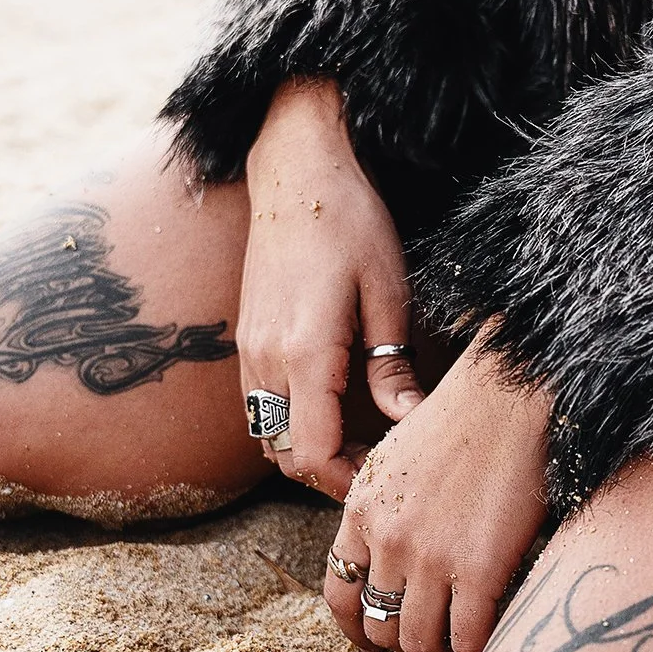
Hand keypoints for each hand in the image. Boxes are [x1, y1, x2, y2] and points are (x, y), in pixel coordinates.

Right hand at [238, 78, 422, 498]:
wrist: (297, 170)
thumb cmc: (351, 223)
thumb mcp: (388, 292)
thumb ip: (391, 364)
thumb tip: (406, 420)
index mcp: (304, 352)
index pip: (311, 454)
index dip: (347, 480)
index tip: (385, 475)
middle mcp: (264, 359)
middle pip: (284, 456)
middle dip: (329, 474)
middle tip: (378, 464)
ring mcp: (247, 350)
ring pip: (266, 436)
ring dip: (307, 450)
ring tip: (359, 441)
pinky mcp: (246, 339)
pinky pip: (259, 407)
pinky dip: (289, 424)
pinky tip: (331, 409)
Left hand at [324, 333, 551, 651]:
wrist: (511, 393)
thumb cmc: (465, 415)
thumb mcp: (397, 460)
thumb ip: (385, 507)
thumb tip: (394, 549)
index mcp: (361, 511)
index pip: (339, 592)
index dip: (355, 627)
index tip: (375, 639)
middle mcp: (387, 540)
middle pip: (379, 624)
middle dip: (403, 644)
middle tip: (431, 645)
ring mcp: (430, 557)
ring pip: (418, 641)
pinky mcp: (479, 567)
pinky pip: (466, 637)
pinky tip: (488, 650)